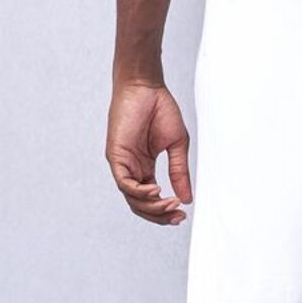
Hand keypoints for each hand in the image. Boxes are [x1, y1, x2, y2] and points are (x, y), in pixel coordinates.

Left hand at [106, 81, 191, 224]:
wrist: (146, 86)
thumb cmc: (159, 109)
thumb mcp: (176, 146)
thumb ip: (179, 172)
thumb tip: (186, 199)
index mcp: (144, 167)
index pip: (151, 199)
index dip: (165, 211)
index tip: (183, 215)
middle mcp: (131, 168)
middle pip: (141, 205)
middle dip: (160, 215)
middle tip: (178, 216)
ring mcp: (122, 163)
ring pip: (132, 198)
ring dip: (152, 206)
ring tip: (170, 204)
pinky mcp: (115, 156)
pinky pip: (124, 183)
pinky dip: (140, 192)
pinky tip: (156, 191)